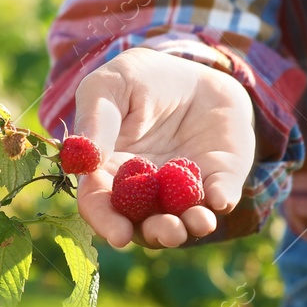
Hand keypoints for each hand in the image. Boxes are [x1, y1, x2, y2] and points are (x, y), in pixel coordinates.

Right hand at [72, 47, 255, 248]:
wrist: (192, 70)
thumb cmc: (139, 80)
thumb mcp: (109, 85)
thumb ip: (94, 120)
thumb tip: (84, 160)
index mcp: (108, 173)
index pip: (101, 206)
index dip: (107, 222)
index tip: (119, 235)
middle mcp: (145, 193)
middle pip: (146, 223)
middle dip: (158, 233)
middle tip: (170, 231)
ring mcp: (182, 190)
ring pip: (184, 219)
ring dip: (191, 226)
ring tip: (199, 221)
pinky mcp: (218, 178)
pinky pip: (220, 195)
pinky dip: (221, 200)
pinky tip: (220, 198)